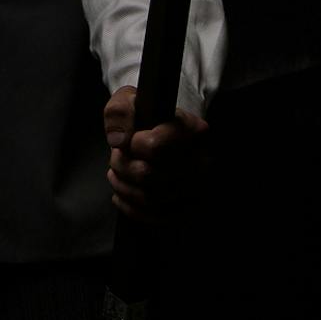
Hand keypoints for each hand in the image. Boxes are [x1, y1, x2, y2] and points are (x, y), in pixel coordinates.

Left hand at [103, 84, 209, 221]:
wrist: (161, 134)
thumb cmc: (144, 117)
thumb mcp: (128, 101)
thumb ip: (120, 112)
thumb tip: (119, 140)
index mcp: (194, 130)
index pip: (155, 146)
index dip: (134, 145)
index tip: (131, 140)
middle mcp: (203, 161)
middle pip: (149, 176)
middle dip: (122, 166)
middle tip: (117, 157)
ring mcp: (199, 188)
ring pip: (150, 199)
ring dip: (123, 186)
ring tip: (117, 173)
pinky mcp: (190, 208)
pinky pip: (157, 218)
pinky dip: (131, 208)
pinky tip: (122, 194)